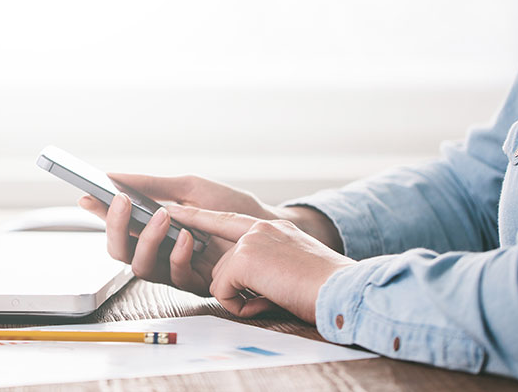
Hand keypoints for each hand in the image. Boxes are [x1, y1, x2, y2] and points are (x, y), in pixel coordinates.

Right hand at [77, 174, 286, 295]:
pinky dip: (177, 255)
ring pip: (140, 267)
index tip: (87, 197)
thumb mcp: (189, 187)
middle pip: (119, 251)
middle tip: (120, 201)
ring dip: (147, 240)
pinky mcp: (197, 284)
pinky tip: (186, 238)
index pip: (118, 225)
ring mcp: (175, 269)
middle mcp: (159, 251)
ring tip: (161, 215)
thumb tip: (113, 175)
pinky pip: (175, 276)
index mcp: (153, 228)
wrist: (268, 224)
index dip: (99, 215)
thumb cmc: (230, 206)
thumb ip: (152, 185)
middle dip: (115, 227)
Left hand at [168, 205, 355, 322]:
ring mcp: (249, 241)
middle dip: (238, 289)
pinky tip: (267, 301)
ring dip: (242, 299)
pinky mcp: (243, 259)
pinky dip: (241, 307)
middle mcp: (259, 229)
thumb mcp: (295, 265)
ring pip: (220, 281)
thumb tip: (245, 280)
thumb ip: (267, 262)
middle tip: (273, 295)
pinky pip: (221, 293)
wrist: (343, 290)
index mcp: (273, 228)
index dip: (199, 217)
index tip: (175, 210)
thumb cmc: (327, 288)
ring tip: (276, 297)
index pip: (227, 220)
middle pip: (222, 265)